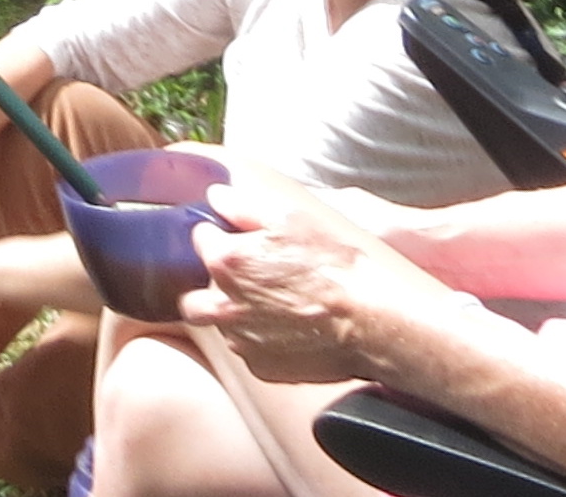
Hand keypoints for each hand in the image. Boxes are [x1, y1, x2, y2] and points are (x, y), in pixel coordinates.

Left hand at [185, 169, 455, 384]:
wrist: (371, 322)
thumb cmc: (335, 267)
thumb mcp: (291, 220)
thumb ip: (243, 207)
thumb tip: (215, 197)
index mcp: (226, 263)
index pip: (200, 240)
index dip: (219, 236)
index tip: (238, 240)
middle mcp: (223, 305)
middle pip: (194, 297)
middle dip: (211, 288)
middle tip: (244, 282)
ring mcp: (242, 341)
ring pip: (222, 327)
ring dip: (236, 316)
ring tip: (274, 307)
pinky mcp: (263, 368)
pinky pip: (250, 352)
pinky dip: (261, 342)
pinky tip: (289, 331)